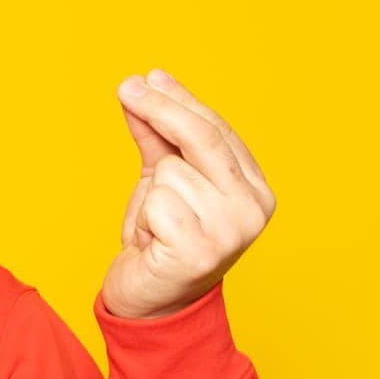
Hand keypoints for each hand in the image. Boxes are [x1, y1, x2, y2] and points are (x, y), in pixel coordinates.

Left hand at [102, 68, 275, 319]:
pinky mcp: (201, 250)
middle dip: (160, 109)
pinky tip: (154, 244)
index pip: (216, 130)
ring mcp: (231, 230)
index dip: (179, 102)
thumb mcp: (159, 181)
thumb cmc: (160, 239)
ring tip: (157, 228)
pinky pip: (157, 204)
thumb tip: (141, 85)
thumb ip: (156, 136)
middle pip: (201, 138)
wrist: (149, 301)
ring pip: (170, 173)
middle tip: (126, 86)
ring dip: (149, 199)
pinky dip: (144, 222)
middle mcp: (253, 207)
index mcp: (253, 188)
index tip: (150, 77)